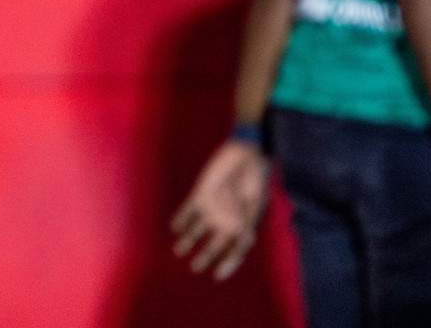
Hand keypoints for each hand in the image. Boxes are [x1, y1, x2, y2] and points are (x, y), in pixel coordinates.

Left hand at [170, 140, 271, 279]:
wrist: (244, 154)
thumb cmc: (255, 179)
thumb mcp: (255, 203)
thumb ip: (247, 222)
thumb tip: (243, 242)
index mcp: (243, 225)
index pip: (235, 250)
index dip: (228, 263)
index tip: (217, 275)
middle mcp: (226, 220)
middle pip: (214, 244)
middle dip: (205, 256)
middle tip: (195, 268)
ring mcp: (213, 208)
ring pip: (198, 229)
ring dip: (188, 240)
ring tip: (178, 251)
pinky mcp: (200, 194)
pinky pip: (188, 210)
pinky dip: (181, 219)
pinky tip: (174, 227)